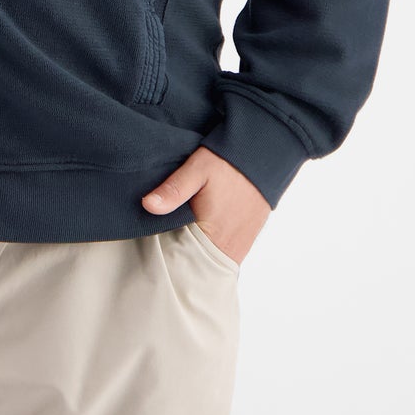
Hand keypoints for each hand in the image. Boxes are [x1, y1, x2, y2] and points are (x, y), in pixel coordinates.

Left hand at [140, 144, 271, 265]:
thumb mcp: (197, 170)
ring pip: (211, 256)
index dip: (166, 252)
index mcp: (214, 236)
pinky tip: (201, 227)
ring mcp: (243, 244)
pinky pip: (226, 249)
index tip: (153, 243)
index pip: (183, 259)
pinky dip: (212, 242)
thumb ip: (173, 190)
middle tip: (164, 236)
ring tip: (182, 231)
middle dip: (181, 251)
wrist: (267, 153)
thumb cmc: (230, 162)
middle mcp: (232, 247)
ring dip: (197, 247)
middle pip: (198, 261)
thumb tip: (147, 205)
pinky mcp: (249, 237)